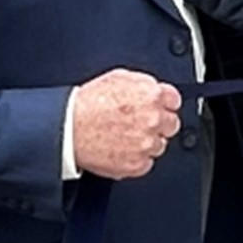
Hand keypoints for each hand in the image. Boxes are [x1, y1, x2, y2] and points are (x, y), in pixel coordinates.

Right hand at [67, 67, 183, 178]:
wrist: (68, 129)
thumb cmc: (87, 103)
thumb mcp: (118, 78)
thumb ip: (143, 84)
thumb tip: (155, 89)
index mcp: (152, 95)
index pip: (174, 101)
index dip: (164, 104)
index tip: (159, 108)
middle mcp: (153, 120)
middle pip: (171, 124)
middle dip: (159, 123)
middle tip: (141, 123)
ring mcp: (146, 143)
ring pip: (159, 145)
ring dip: (147, 142)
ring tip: (126, 137)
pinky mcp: (137, 163)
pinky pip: (147, 163)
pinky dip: (137, 158)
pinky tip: (122, 149)